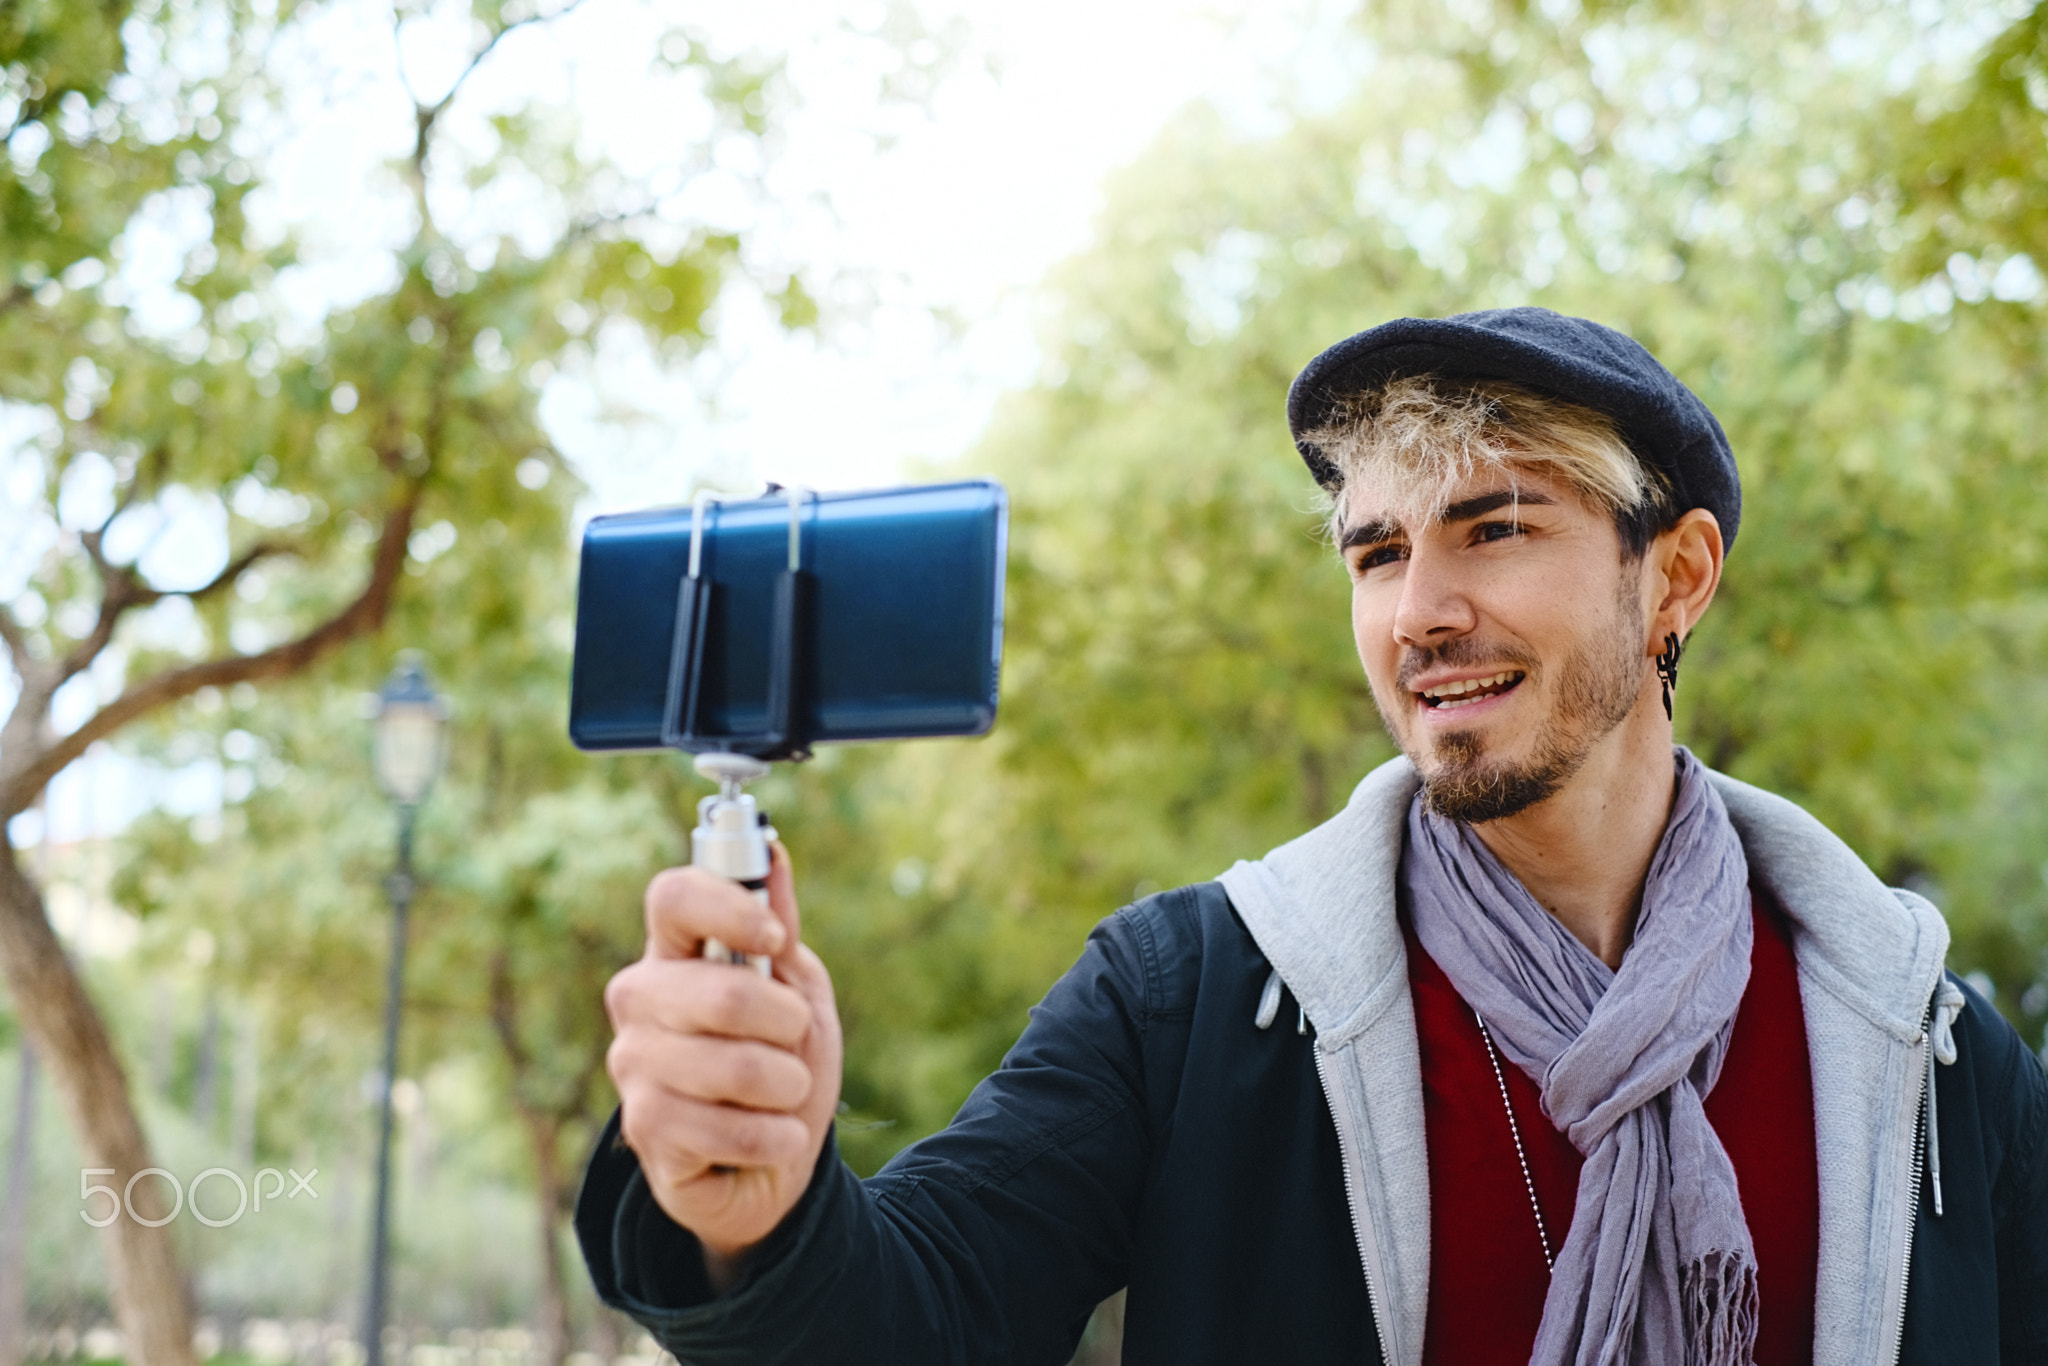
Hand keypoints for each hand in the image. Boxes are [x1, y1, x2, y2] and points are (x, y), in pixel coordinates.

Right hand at [604, 844, 842, 1287]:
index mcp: (675, 953)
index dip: (729, 908)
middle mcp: (640, 1000)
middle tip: (794, 1042)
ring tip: (784, 1096)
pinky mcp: (644, 1128)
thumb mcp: (798, 992)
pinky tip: (773, 1138)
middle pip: (720, 993)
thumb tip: (775, 849)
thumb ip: (780, 930)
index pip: (672, 897)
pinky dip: (776, 1136)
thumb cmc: (783, 1065)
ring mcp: (635, 1064)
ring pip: (733, 1067)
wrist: (777, 1161)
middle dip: (786, 1024)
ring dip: (788, 1087)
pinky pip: (729, 1128)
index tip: (776, 939)